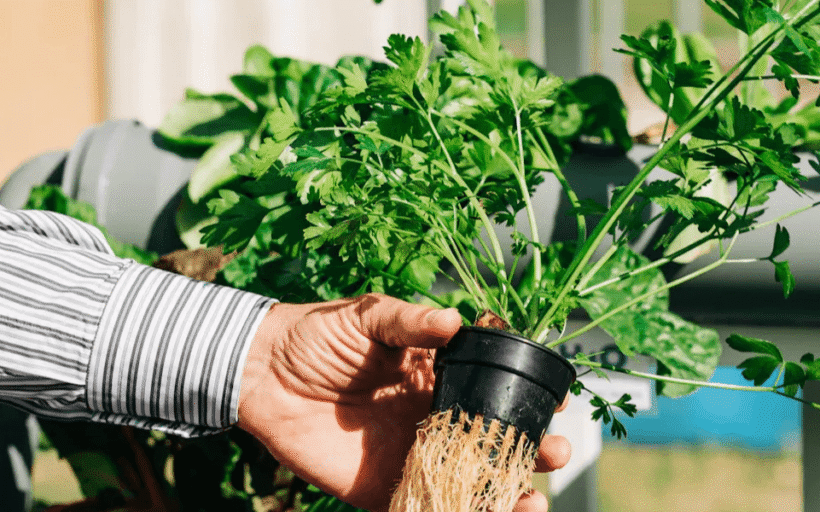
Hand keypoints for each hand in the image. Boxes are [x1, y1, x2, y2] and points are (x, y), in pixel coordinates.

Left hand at [236, 293, 570, 511]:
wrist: (261, 374)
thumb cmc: (316, 334)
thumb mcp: (366, 315)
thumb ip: (409, 322)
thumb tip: (455, 320)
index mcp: (437, 374)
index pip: (494, 388)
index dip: (528, 397)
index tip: (558, 402)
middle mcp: (433, 416)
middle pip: (492, 440)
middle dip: (529, 450)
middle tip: (553, 453)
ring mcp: (411, 455)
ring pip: (469, 481)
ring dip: (503, 495)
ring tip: (529, 502)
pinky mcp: (383, 488)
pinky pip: (425, 509)